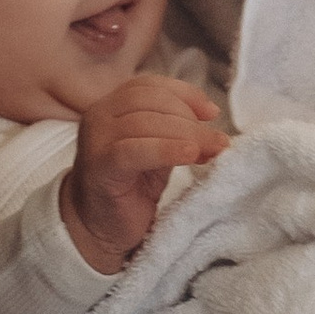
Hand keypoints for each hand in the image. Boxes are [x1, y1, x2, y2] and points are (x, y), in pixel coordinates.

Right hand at [61, 75, 223, 272]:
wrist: (98, 227)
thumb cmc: (130, 187)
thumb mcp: (158, 150)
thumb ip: (179, 132)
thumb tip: (212, 120)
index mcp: (112, 106)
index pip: (149, 86)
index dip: (184, 94)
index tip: (212, 113)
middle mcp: (99, 116)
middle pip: (150, 102)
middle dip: (191, 119)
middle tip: (218, 141)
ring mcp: (95, 140)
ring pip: (144, 123)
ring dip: (186, 135)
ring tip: (211, 150)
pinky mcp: (99, 167)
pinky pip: (134, 151)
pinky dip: (166, 150)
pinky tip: (190, 155)